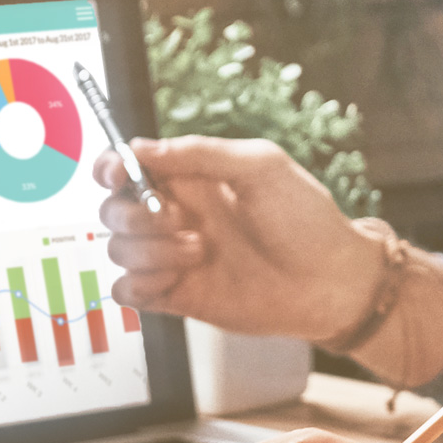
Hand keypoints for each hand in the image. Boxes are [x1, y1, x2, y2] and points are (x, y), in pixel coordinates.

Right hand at [96, 137, 378, 343]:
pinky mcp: (177, 295)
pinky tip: (174, 278)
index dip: (111, 167)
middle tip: (177, 219)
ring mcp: (174, 257)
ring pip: (118, 249)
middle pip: (113, 208)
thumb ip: (201, 153)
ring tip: (199, 250)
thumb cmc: (307, 220)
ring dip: (149, 250)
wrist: (331, 282)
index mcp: (192, 179)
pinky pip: (127, 291)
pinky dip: (139, 284)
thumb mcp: (262, 167)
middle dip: (133, 213)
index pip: (128, 166)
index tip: (120, 173)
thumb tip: (143, 147)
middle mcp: (177, 216)